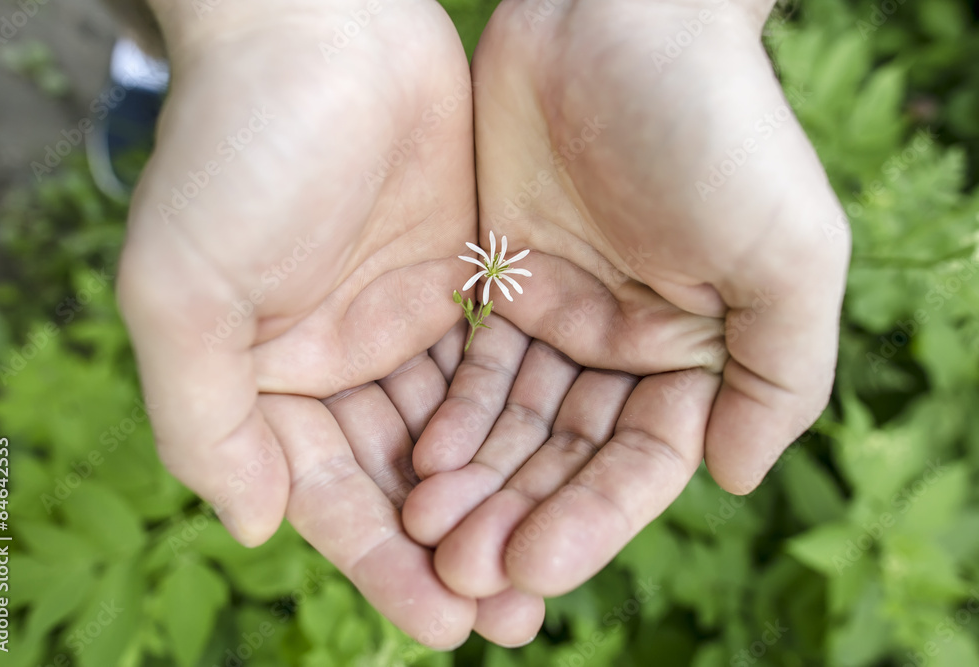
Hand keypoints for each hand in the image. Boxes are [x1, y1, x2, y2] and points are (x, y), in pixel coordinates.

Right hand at [117, 0, 541, 646]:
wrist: (318, 29)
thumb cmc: (236, 152)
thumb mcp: (183, 293)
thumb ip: (205, 418)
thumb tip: (254, 527)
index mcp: (265, 380)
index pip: (328, 499)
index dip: (383, 567)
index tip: (446, 627)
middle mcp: (337, 361)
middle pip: (401, 481)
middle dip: (453, 550)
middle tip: (515, 619)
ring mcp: (403, 321)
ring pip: (457, 435)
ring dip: (499, 499)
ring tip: (550, 569)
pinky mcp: (463, 278)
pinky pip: (497, 368)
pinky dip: (523, 422)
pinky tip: (565, 471)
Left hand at [404, 0, 849, 598]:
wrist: (621, 19)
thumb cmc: (718, 128)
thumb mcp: (788, 254)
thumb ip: (780, 375)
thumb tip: (733, 479)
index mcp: (698, 353)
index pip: (642, 465)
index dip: (590, 522)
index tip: (532, 567)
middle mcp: (627, 345)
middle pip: (567, 458)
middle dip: (519, 516)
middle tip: (465, 576)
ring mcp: (560, 315)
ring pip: (513, 424)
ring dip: (476, 482)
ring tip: (430, 534)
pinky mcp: (500, 281)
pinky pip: (470, 366)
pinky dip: (448, 416)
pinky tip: (421, 461)